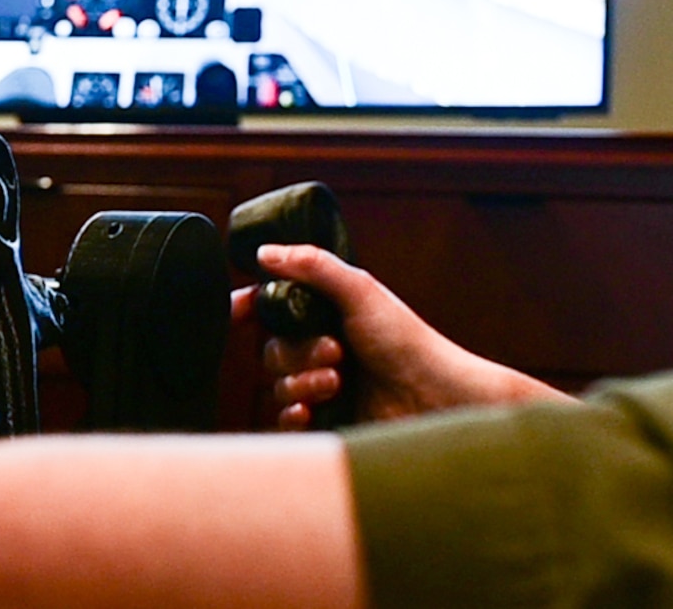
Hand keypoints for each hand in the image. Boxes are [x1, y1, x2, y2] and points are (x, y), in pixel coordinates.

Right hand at [231, 244, 567, 430]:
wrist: (433, 396)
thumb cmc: (406, 340)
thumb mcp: (361, 290)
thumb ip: (313, 266)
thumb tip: (265, 252)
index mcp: (324, 314)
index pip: (271, 309)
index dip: (249, 308)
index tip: (239, 310)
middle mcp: (319, 348)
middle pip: (270, 350)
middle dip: (296, 352)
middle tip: (335, 351)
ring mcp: (321, 386)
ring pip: (276, 385)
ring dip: (301, 381)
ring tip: (337, 380)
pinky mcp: (324, 421)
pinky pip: (284, 420)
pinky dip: (292, 413)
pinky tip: (312, 409)